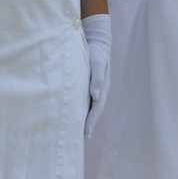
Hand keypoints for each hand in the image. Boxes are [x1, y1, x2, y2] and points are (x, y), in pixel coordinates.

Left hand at [81, 14, 111, 137]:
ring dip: (85, 118)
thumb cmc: (97, 51)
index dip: (91, 122)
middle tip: (81, 139)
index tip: (85, 134)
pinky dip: (81, 108)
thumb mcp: (98, 63)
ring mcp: (95, 87)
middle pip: (94, 111)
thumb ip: (97, 79)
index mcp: (103, 88)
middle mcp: (100, 90)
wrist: (97, 39)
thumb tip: (95, 96)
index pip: (96, 109)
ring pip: (90, 107)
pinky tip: (74, 113)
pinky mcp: (89, 83)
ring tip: (78, 131)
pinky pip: (85, 99)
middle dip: (88, 125)